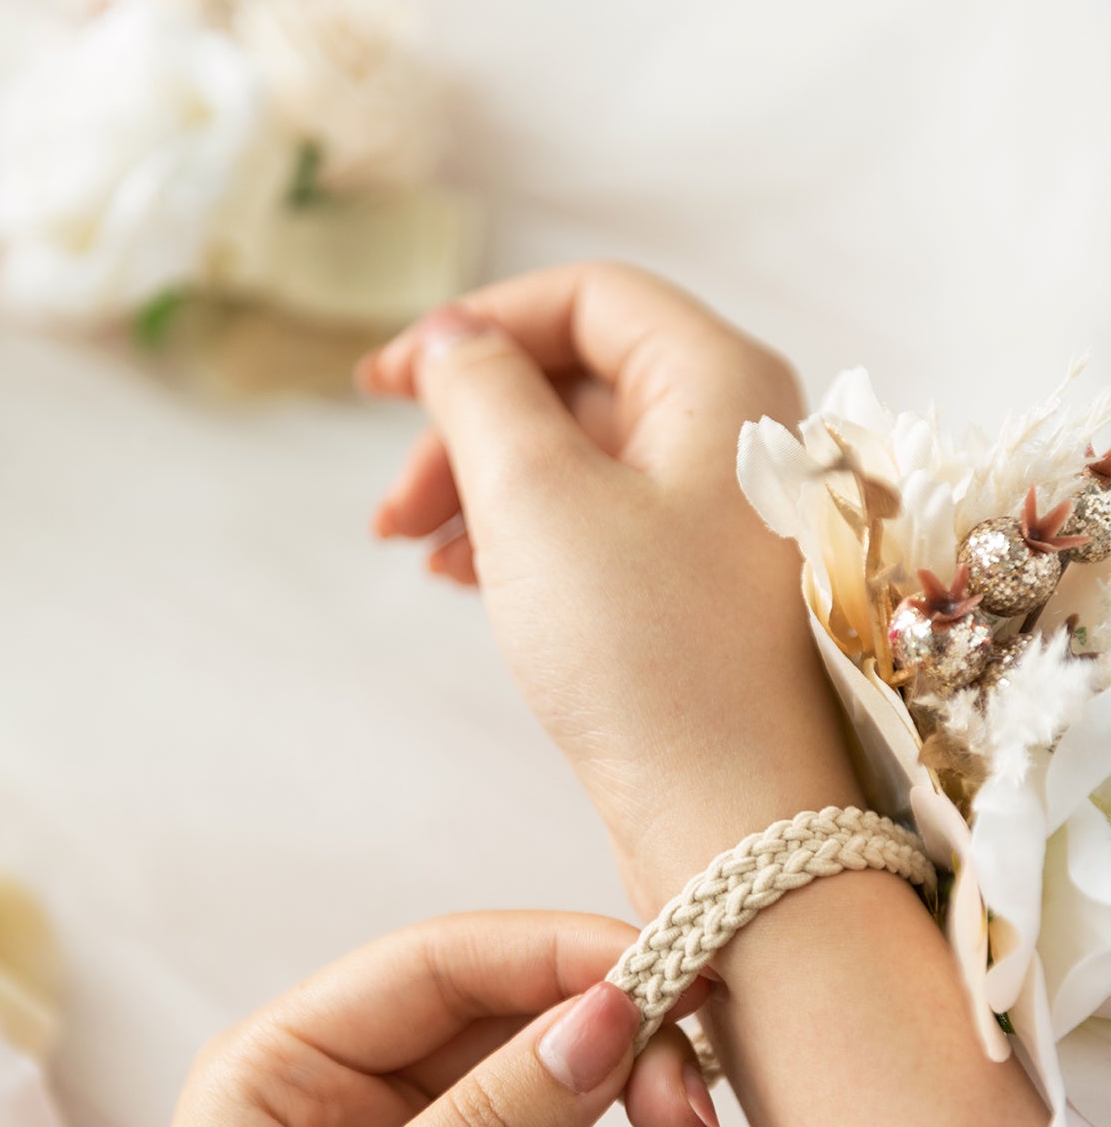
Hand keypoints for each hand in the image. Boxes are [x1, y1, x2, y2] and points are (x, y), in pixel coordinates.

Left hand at [0, 911, 718, 1126]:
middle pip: (496, 1020)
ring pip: (520, 1091)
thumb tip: (603, 1015)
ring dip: (602, 1100)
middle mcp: (331, 1103)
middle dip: (602, 1034)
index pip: (441, 962)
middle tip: (690, 1090)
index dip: (561, 954)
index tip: (669, 974)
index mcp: (279, 1066)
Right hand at [362, 262, 859, 910]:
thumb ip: (482, 392)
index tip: (388, 383)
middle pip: (577, 379)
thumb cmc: (648, 658)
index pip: (586, 298)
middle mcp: (737, 434)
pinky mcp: (700, 589)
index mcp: (721, 380)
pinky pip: (598, 525)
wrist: (737, 827)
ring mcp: (722, 517)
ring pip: (579, 458)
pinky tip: (463, 577)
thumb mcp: (538, 499)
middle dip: (468, 426)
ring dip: (483, 487)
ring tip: (411, 548)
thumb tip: (455, 338)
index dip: (476, 324)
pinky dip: (523, 537)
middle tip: (390, 505)